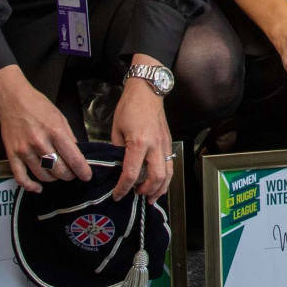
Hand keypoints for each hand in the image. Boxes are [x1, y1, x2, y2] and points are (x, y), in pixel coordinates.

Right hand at [0, 66, 91, 192]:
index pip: (73, 158)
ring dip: (53, 179)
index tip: (86, 176)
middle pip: (59, 170)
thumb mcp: (60, 117)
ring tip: (57, 174)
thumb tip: (77, 154)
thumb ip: (69, 137)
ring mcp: (24, 150)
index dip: (82, 170)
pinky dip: (30, 186)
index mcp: (55, 131)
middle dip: (69, 175)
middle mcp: (40, 142)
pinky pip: (21, 177)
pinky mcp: (12, 155)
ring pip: (43, 175)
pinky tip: (38, 187)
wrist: (12, 100)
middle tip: (72, 174)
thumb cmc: (37, 106)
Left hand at [112, 69, 172, 199]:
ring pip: (168, 173)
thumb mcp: (116, 130)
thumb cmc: (130, 106)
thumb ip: (118, 150)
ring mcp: (164, 144)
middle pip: (156, 177)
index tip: (117, 195)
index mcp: (139, 143)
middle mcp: (155, 145)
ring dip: (160, 188)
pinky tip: (159, 183)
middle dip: (146, 191)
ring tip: (151, 197)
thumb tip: (118, 166)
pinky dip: (166, 177)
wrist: (147, 90)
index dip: (123, 188)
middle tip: (136, 196)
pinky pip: (170, 164)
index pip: (131, 173)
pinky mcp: (168, 142)